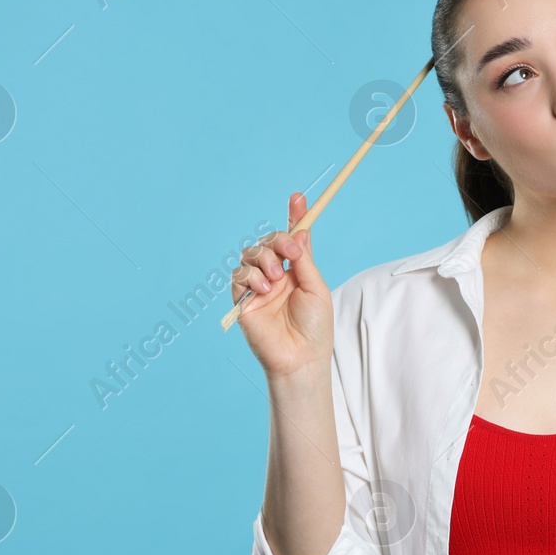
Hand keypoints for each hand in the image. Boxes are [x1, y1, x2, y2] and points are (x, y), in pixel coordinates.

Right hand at [231, 191, 333, 379]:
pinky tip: (265, 290)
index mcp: (297, 270)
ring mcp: (259, 287)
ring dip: (264, 259)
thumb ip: (304, 260)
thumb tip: (300, 231)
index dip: (294, 217)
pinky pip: (239, 275)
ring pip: (250, 254)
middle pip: (268, 242)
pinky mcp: (243, 300)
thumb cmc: (314, 328)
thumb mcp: (316, 287)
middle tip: (290, 253)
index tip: (298, 197)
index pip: (293, 238)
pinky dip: (251, 276)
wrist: (301, 357)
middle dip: (278, 240)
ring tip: (276, 278)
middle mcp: (277, 275)